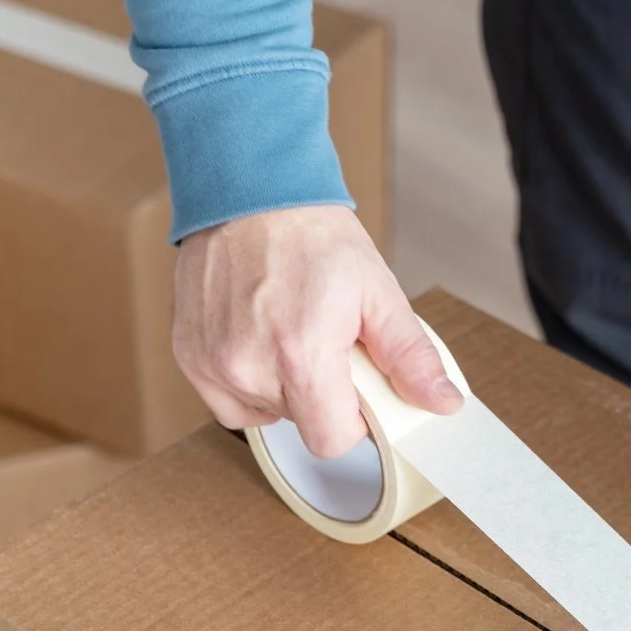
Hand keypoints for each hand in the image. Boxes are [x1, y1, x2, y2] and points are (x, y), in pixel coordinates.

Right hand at [174, 205, 462, 455]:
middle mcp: (249, 367)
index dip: (352, 421)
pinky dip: (246, 381)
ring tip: (288, 333)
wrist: (248, 189)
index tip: (356, 389)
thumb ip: (410, 355)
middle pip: (299, 424)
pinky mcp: (189, 355)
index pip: (331, 440)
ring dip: (282, 388)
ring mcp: (212, 364)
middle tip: (324, 344)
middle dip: (320, 395)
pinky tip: (259, 341)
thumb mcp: (376, 290)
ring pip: (263, 413)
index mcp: (301, 355)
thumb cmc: (309, 233)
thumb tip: (441, 402)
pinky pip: (226, 400)